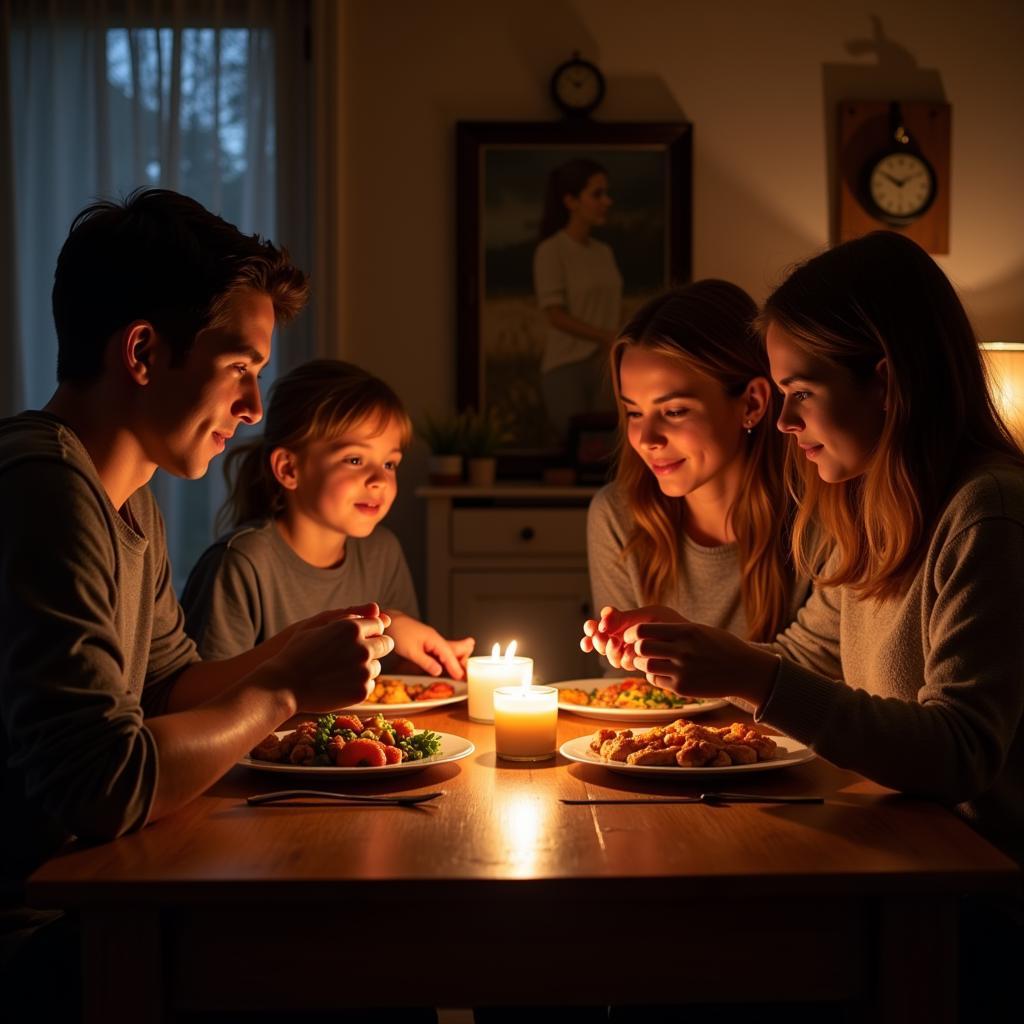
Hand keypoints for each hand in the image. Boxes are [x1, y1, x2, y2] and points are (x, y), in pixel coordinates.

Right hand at [266, 604, 393, 711]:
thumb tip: (377, 609)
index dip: (369, 631)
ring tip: (340, 671)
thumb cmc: (297, 653)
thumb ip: (348, 615)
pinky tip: (339, 685)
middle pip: (386, 644)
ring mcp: (364, 671)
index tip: (358, 638)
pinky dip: (359, 685)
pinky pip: (370, 685)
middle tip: (355, 655)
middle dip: (375, 647)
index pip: (378, 624)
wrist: (283, 686)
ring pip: (378, 666)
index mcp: (352, 628)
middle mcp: (363, 648)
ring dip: (366, 667)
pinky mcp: (362, 691)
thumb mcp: (317, 626)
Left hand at [386, 612, 474, 678]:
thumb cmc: (399, 633)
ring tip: (461, 672)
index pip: (449, 655)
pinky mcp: (428, 643)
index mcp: (435, 640)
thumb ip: (426, 662)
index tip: (462, 677)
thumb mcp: (411, 651)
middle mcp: (436, 639)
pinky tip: (447, 666)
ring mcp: (433, 641)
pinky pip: (442, 651)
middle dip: (462, 661)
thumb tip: (439, 672)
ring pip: (450, 650)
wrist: (390, 622)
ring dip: (456, 659)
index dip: (455, 666)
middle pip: (455, 650)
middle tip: (467, 674)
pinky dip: (447, 659)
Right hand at [581, 605, 685, 668]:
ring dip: (610, 650)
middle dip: (599, 641)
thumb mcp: (648, 616)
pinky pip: (623, 663)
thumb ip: (626, 617)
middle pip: (598, 641)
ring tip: (617, 644)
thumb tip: (603, 614)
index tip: (594, 628)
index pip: (598, 625)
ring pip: (609, 655)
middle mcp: (621, 638)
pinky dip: (624, 658)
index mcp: (622, 623)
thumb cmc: (671, 623)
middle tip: (607, 638)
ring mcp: (628, 652)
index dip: (591, 628)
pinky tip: (629, 653)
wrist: (692, 643)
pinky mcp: (637, 665)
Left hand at [623, 619, 778, 706]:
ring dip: (642, 663)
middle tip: (637, 649)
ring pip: (645, 666)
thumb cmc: (721, 646)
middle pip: (641, 648)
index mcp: (686, 631)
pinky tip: (662, 671)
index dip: (633, 633)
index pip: (644, 630)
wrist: (745, 671)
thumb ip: (673, 631)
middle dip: (635, 648)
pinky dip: (654, 675)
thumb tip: (643, 631)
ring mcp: (683, 671)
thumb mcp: (699, 630)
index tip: (632, 635)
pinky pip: (656, 680)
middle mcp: (683, 651)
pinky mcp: (683, 688)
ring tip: (648, 660)